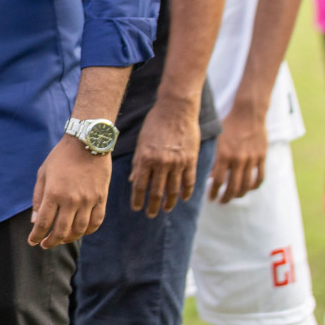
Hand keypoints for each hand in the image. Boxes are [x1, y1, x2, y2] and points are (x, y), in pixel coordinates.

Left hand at [29, 137, 111, 247]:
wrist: (87, 143)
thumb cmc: (61, 157)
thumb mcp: (43, 173)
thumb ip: (38, 197)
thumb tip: (35, 220)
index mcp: (54, 193)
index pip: (44, 223)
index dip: (37, 236)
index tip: (32, 242)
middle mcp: (71, 200)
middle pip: (61, 231)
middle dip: (51, 242)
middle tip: (45, 245)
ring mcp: (88, 200)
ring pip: (79, 230)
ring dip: (69, 238)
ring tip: (62, 239)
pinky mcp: (101, 199)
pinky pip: (96, 222)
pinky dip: (88, 231)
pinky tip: (81, 232)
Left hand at [130, 97, 200, 216]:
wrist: (176, 109)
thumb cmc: (154, 123)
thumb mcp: (141, 142)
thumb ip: (138, 162)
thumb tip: (134, 180)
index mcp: (145, 158)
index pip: (140, 185)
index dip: (138, 199)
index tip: (137, 208)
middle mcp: (161, 163)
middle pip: (156, 192)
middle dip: (152, 206)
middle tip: (150, 215)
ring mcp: (177, 163)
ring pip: (173, 190)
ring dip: (169, 202)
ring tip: (165, 209)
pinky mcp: (191, 160)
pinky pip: (189, 182)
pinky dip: (186, 192)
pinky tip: (184, 199)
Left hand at [208, 102, 266, 203]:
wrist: (248, 113)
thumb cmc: (228, 125)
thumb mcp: (216, 139)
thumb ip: (213, 157)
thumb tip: (209, 176)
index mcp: (224, 155)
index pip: (218, 181)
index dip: (214, 192)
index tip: (211, 198)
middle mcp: (238, 159)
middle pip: (232, 186)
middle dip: (226, 197)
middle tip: (221, 201)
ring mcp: (251, 159)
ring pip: (246, 185)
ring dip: (239, 194)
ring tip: (233, 197)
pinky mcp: (262, 157)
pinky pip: (260, 177)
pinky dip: (254, 186)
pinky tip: (249, 188)